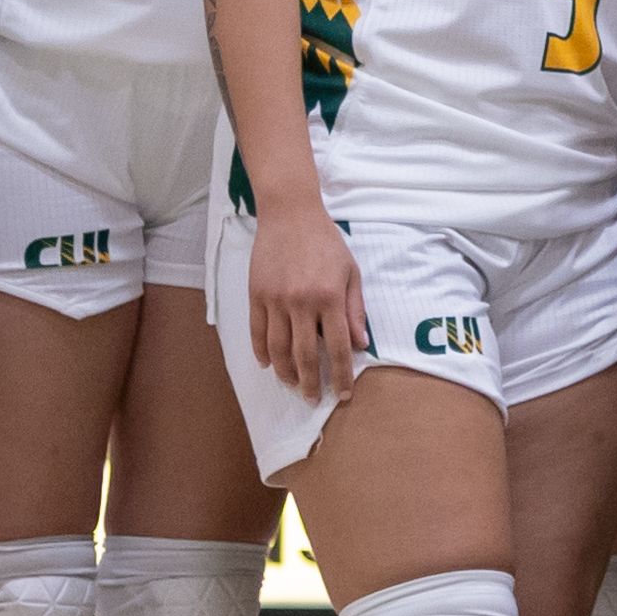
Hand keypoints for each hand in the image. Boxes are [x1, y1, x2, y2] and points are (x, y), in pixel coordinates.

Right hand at [244, 197, 366, 394]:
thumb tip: (360, 344)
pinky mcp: (255, 295)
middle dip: (310, 382)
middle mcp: (301, 302)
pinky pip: (256, 331)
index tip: (344, 395)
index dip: (340, 375)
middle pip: (304, 355)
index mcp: (329, 298)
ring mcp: (274, 300)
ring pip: (277, 348)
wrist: (290, 216)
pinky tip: (268, 364)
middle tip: (314, 399)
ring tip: (292, 385)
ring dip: (285, 372)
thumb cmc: (327, 243)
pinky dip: (261, 352)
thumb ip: (355, 310)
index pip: (337, 348)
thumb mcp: (351, 273)